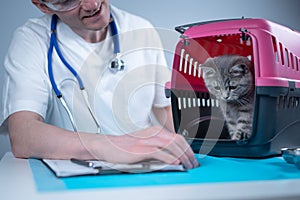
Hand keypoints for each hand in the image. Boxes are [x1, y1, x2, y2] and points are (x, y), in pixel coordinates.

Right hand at [83, 126, 198, 168]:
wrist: (108, 145)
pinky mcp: (142, 148)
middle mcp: (154, 133)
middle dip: (188, 153)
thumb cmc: (124, 146)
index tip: (192, 157)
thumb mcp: (144, 142)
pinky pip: (160, 152)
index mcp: (156, 131)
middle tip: (193, 163)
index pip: (178, 137)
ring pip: (172, 146)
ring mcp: (148, 140)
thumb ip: (158, 146)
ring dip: (182, 156)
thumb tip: (173, 155)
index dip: (187, 148)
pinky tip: (175, 163)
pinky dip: (170, 158)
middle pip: (178, 141)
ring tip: (187, 165)